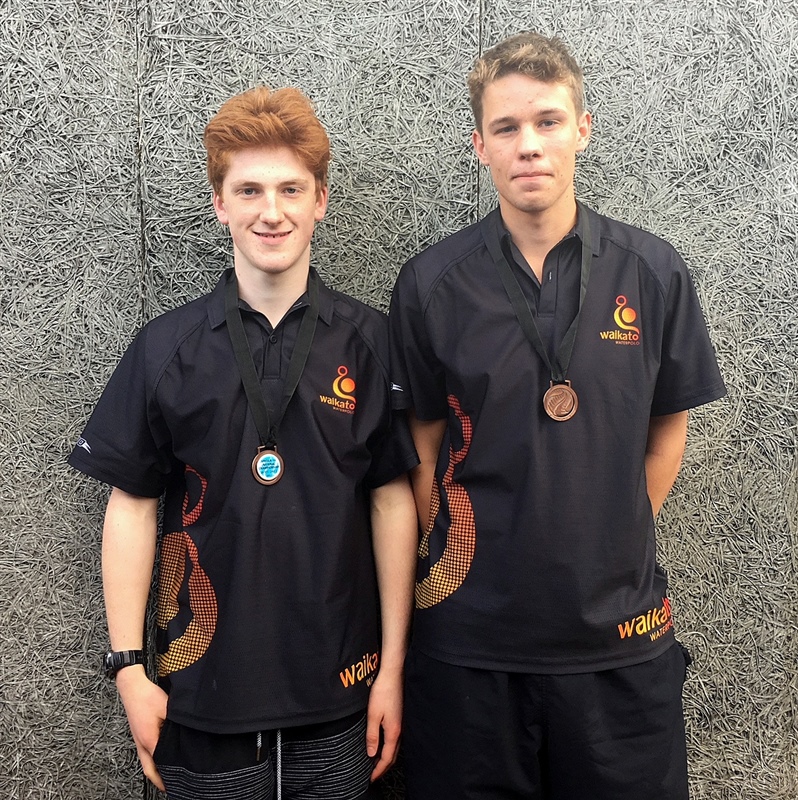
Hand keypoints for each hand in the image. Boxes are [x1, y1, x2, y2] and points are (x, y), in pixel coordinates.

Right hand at [115, 666, 167, 791]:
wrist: (131, 687)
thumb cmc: (148, 696)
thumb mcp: (168, 709)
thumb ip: (177, 723)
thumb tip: (188, 731)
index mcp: (149, 740)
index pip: (159, 766)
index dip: (169, 775)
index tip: (178, 782)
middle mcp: (141, 744)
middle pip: (149, 770)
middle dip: (160, 781)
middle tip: (171, 787)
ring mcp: (138, 740)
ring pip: (146, 762)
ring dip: (155, 771)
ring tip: (167, 776)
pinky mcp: (138, 734)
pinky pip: (145, 754)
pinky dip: (152, 761)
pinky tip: (160, 758)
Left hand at [365, 668, 402, 780]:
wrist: (394, 674)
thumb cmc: (384, 691)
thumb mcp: (373, 714)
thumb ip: (372, 735)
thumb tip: (371, 753)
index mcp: (393, 732)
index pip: (387, 758)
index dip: (379, 770)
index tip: (371, 778)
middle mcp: (400, 730)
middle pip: (393, 755)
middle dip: (384, 767)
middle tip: (374, 774)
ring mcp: (402, 723)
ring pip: (396, 747)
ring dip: (387, 757)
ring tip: (377, 762)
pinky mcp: (401, 717)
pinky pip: (396, 738)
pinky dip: (390, 746)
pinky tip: (384, 744)